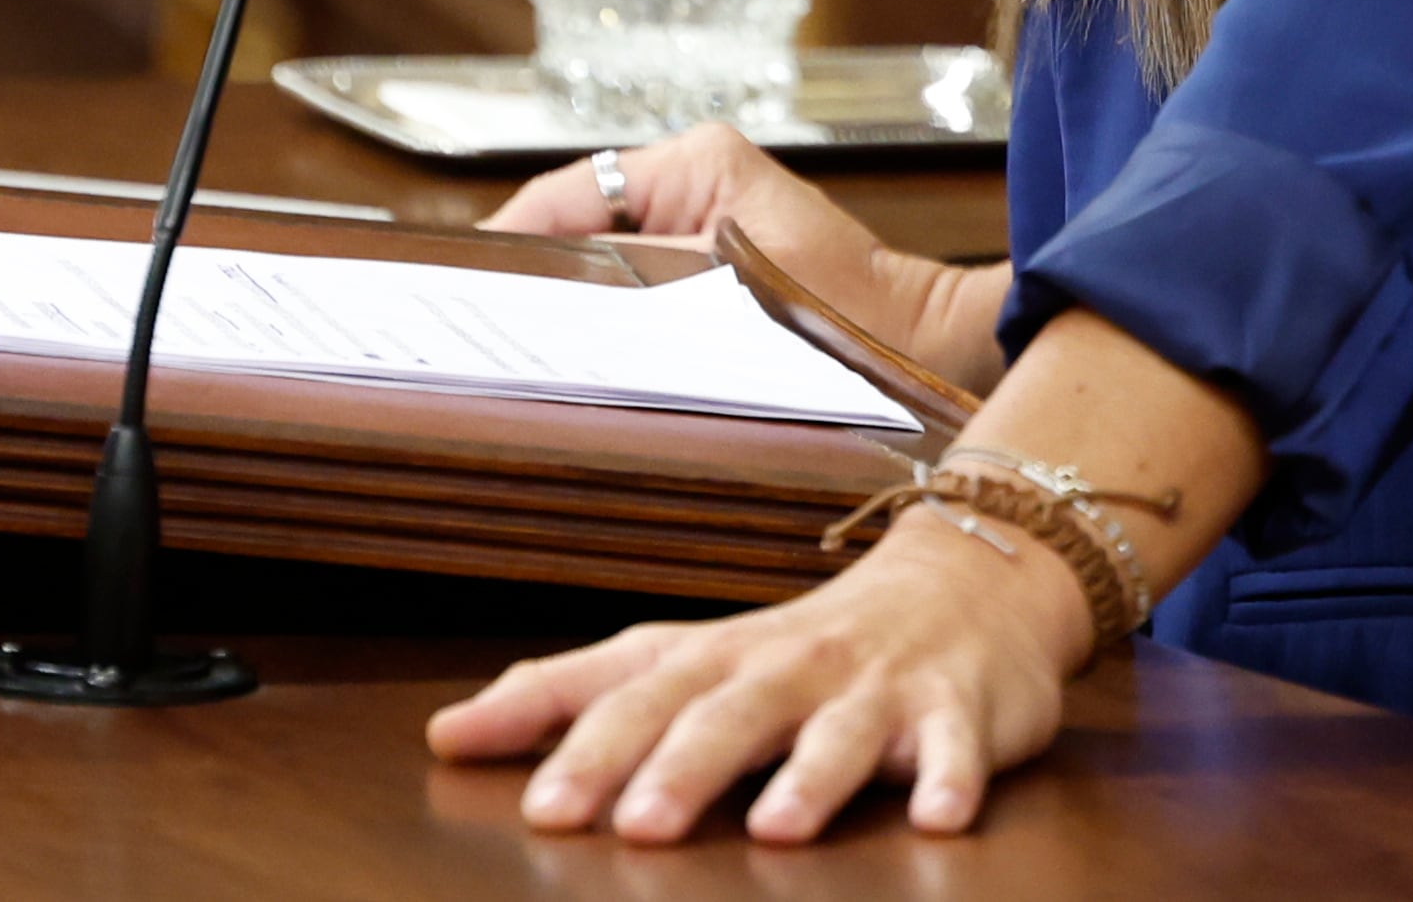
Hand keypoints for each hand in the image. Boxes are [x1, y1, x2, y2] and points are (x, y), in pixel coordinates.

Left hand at [427, 509, 1088, 841]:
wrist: (965, 583)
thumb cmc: (800, 647)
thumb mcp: (687, 660)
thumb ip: (572, 697)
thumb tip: (447, 734)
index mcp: (716, 659)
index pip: (634, 690)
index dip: (581, 741)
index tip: (532, 803)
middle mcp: (789, 666)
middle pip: (727, 711)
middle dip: (678, 766)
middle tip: (630, 825)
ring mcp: (878, 687)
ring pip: (840, 730)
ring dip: (809, 777)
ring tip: (776, 829)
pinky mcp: (960, 709)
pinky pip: (958, 747)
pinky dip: (949, 779)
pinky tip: (936, 818)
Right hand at [485, 124, 1006, 397]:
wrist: (917, 340)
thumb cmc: (846, 306)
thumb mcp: (728, 286)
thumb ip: (633, 273)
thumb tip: (549, 281)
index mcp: (695, 161)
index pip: (565, 194)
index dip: (507, 242)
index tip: (457, 286)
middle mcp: (691, 177)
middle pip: (573, 226)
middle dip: (526, 276)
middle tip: (471, 327)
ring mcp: (698, 218)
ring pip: (598, 259)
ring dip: (562, 302)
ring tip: (508, 346)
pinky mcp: (708, 263)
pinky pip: (632, 284)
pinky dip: (601, 316)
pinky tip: (571, 357)